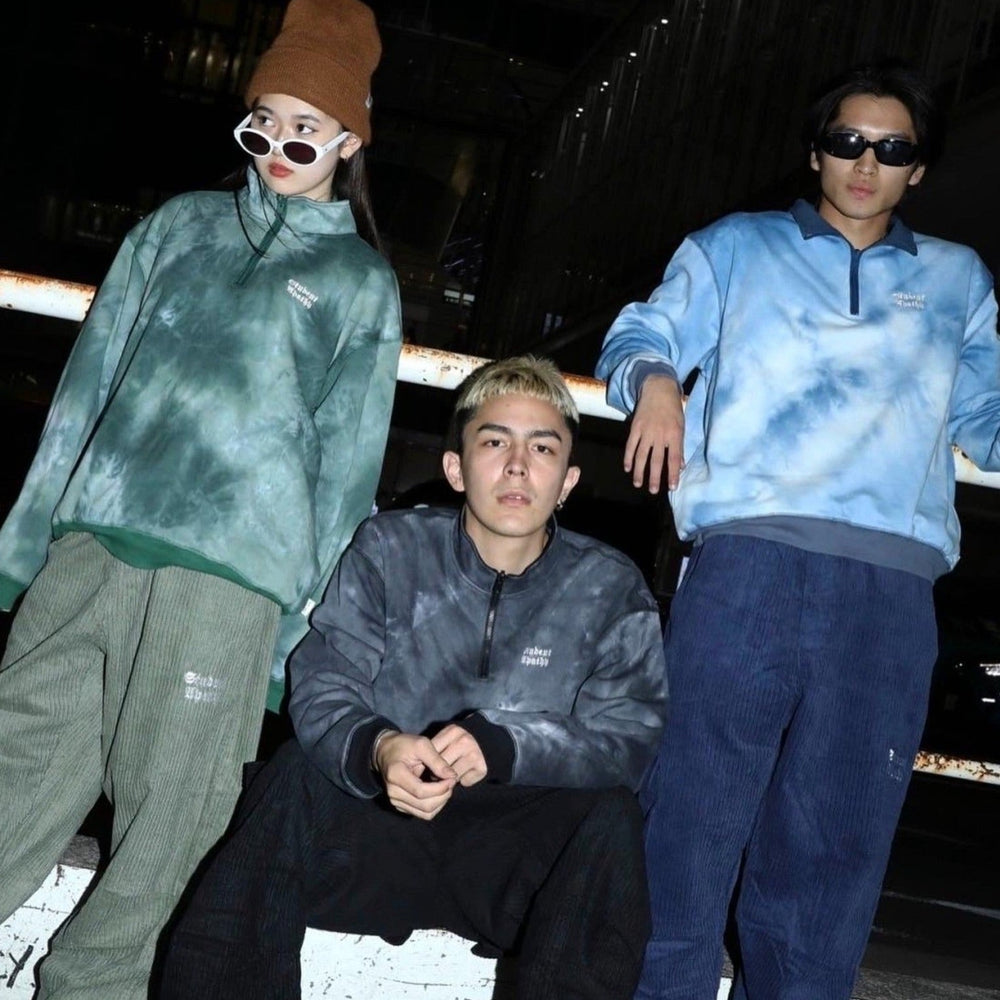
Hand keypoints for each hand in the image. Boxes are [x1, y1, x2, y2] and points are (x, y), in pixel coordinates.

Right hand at [374, 732, 456, 819]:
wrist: (385, 751)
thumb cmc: (403, 745)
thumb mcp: (421, 744)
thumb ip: (437, 760)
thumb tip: (452, 776)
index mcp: (395, 775)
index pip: (421, 791)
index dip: (440, 788)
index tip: (452, 778)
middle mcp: (393, 793)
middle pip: (425, 805)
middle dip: (443, 795)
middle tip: (451, 781)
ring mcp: (396, 801)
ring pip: (425, 813)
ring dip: (441, 802)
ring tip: (446, 787)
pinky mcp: (401, 806)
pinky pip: (422, 813)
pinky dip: (434, 805)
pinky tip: (438, 792)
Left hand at [431, 724, 487, 786]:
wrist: (487, 743)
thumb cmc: (458, 745)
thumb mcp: (445, 741)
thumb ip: (433, 752)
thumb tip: (419, 772)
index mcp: (452, 731)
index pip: (433, 754)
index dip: (429, 763)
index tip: (429, 766)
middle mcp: (465, 740)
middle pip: (442, 766)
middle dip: (439, 773)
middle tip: (441, 772)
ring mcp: (475, 753)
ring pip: (453, 776)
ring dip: (451, 779)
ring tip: (453, 772)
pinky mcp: (482, 767)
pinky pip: (466, 782)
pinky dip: (464, 781)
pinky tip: (466, 773)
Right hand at [624, 374, 684, 493]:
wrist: (659, 389)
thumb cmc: (673, 409)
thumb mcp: (681, 426)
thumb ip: (680, 447)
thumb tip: (681, 466)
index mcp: (675, 434)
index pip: (674, 458)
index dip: (673, 474)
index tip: (672, 487)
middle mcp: (660, 434)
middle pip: (657, 460)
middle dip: (655, 477)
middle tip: (653, 491)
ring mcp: (646, 431)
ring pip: (641, 455)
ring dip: (639, 471)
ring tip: (638, 484)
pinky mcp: (635, 427)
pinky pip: (631, 445)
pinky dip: (628, 457)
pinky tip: (628, 468)